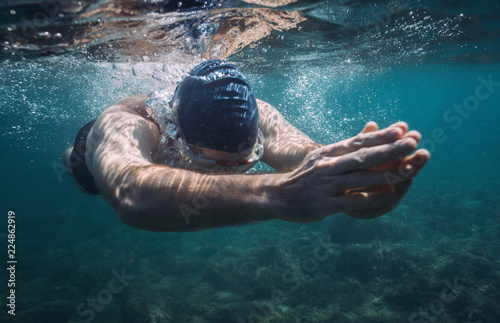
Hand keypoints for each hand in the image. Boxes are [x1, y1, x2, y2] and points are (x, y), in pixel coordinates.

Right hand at [276, 122, 429, 221]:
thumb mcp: (322, 157)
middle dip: (389, 149)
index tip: (402, 128)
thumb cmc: (306, 176)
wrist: (277, 196)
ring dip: (387, 174)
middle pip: (363, 156)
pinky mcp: (325, 204)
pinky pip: (354, 201)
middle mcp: (328, 166)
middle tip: (412, 142)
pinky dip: (374, 198)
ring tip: (409, 170)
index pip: (358, 141)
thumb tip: (371, 128)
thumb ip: (347, 147)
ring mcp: (326, 185)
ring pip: (361, 178)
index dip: (380, 135)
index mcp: (329, 152)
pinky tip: (391, 197)